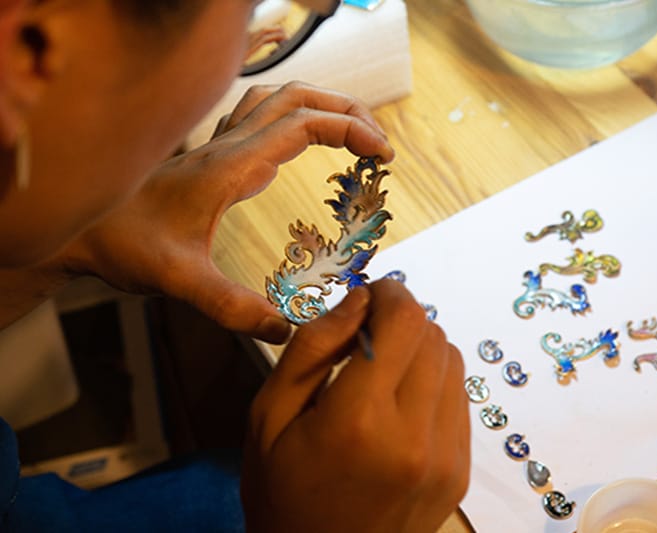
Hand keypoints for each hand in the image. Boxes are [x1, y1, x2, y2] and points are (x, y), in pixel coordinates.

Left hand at [61, 82, 393, 343]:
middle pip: (299, 98)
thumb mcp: (180, 281)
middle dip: (347, 111)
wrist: (84, 230)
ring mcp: (221, 147)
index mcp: (232, 166)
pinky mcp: (215, 158)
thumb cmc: (126, 246)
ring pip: (279, 99)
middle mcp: (229, 146)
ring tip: (353, 134)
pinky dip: (295, 118)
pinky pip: (261, 118)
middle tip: (378, 146)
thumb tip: (285, 331)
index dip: (351, 131)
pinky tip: (303, 147)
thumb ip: (231, 306)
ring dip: (322, 107)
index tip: (383, 156)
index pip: (303, 124)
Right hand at [242, 280, 470, 532]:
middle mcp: (414, 436)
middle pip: (432, 334)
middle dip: (401, 318)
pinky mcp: (460, 471)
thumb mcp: (269, 417)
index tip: (367, 295)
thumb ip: (312, 348)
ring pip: (451, 360)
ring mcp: (445, 457)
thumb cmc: (281, 493)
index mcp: (359, 419)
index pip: (404, 320)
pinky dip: (433, 381)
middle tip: (367, 333)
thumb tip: (358, 298)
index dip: (389, 293)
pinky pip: (458, 397)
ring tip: (382, 369)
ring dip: (420, 348)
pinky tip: (401, 400)